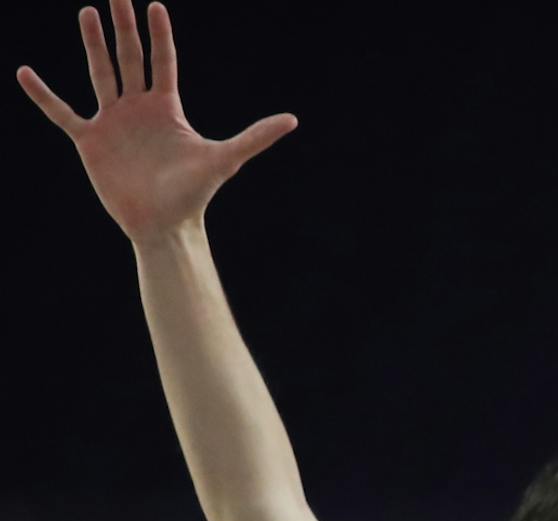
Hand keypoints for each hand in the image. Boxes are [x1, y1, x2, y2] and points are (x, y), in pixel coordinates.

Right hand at [17, 2, 295, 243]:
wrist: (164, 226)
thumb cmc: (195, 195)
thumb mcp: (226, 159)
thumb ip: (255, 137)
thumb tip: (293, 120)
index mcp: (167, 109)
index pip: (164, 61)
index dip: (160, 34)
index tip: (154, 5)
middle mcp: (138, 109)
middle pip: (129, 58)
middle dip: (123, 27)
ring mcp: (113, 122)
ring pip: (100, 73)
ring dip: (93, 44)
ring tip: (88, 12)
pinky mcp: (90, 140)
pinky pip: (61, 112)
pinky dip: (42, 94)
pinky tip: (23, 72)